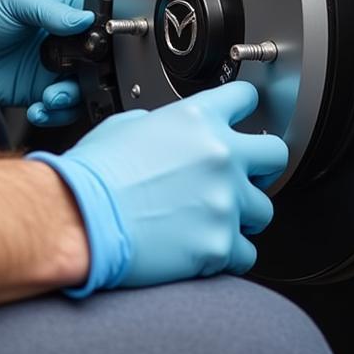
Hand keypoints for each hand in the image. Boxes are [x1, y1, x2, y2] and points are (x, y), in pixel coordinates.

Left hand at [0, 0, 93, 123]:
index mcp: (63, 12)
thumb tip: (85, 20)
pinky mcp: (39, 93)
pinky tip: (38, 109)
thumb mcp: (15, 1)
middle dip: (93, 76)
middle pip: (98, 62)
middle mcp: (63, 42)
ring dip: (72, 98)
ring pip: (83, 89)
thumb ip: (51, 11)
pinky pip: (60, 109)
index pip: (98, 22)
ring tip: (51, 98)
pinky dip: (55, 114)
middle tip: (76, 79)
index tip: (101, 48)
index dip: (106, 37)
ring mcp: (53, 70)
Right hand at [28, 81, 287, 295]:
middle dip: (260, 167)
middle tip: (239, 177)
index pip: (246, 99)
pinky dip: (229, 254)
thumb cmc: (92, 176)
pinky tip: (204, 249)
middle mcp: (219, 155)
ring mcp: (224, 201)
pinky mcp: (220, 244)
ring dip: (242, 215)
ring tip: (211, 219)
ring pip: (264, 209)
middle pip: (275, 154)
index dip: (243, 109)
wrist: (78, 220)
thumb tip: (169, 136)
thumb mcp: (126, 126)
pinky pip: (246, 253)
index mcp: (196, 119)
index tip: (243, 120)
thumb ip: (161, 125)